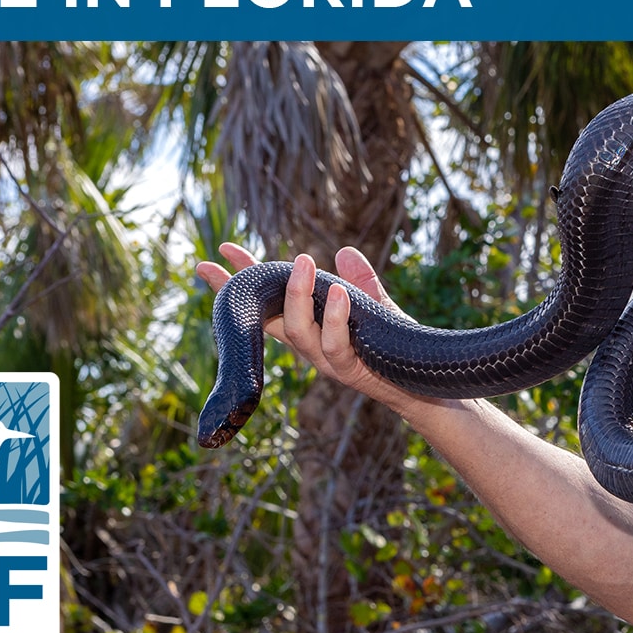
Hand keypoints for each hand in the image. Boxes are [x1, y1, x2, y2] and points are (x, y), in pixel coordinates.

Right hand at [194, 242, 438, 413]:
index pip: (265, 303)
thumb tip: (344, 251)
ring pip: (298, 330)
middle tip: (234, 252)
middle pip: (266, 316)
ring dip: (297, 295)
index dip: (238, 283)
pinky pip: (335, 344)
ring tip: (302, 261)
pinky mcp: (347, 370)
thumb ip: (359, 280)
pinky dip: (336, 317)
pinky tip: (340, 291)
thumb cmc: (391, 343)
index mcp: (307, 326)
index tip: (212, 258)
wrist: (420, 381)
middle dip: (248, 285)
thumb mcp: (373, 305)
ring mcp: (324, 359)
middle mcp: (308, 344)